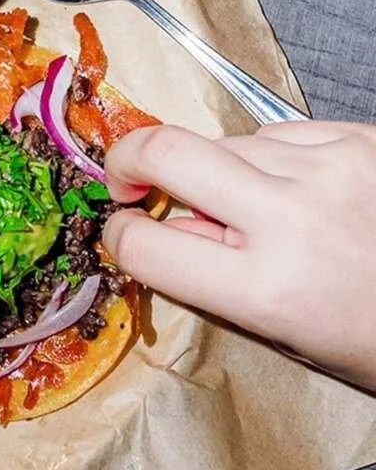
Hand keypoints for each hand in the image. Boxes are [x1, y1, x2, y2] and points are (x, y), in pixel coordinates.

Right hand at [102, 122, 375, 390]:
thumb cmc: (373, 337)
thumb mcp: (282, 335)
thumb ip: (213, 279)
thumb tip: (164, 223)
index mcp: (268, 291)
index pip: (145, 243)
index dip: (120, 236)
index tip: (124, 233)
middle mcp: (292, 220)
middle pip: (166, 152)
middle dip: (129, 162)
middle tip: (128, 181)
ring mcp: (329, 168)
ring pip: (224, 143)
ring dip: (216, 170)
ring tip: (247, 205)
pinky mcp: (357, 138)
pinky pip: (278, 132)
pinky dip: (270, 157)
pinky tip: (295, 189)